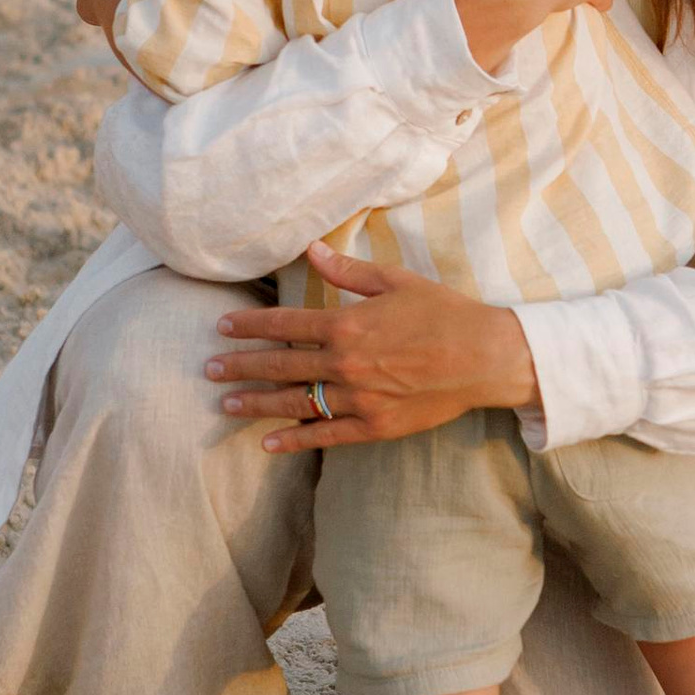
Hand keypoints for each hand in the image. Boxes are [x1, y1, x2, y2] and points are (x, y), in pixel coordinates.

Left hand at [206, 240, 540, 450]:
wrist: (485, 357)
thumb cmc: (444, 313)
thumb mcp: (396, 281)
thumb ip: (348, 271)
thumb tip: (311, 250)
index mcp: (347, 323)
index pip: (285, 323)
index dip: (250, 325)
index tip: (222, 327)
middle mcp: (345, 363)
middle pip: (280, 365)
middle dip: (241, 366)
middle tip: (209, 369)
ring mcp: (358, 398)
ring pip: (295, 402)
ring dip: (256, 404)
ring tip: (226, 405)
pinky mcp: (374, 426)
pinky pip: (326, 435)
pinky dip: (295, 441)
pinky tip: (268, 444)